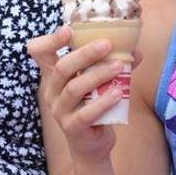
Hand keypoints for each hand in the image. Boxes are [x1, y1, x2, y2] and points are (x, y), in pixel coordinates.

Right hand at [28, 26, 126, 162]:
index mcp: (53, 76)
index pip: (39, 53)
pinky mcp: (72, 128)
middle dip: (85, 54)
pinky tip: (118, 93)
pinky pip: (86, 114)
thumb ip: (112, 65)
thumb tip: (135, 50)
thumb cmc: (92, 106)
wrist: (92, 144)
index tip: (68, 30)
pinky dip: (103, 102)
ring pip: (74, 89)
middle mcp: (52, 91)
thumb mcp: (97, 83)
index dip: (50, 40)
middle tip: (107, 44)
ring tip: (119, 67)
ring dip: (98, 75)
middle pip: (62, 68)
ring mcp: (60, 111)